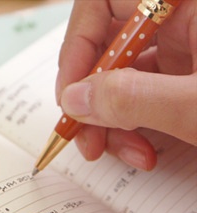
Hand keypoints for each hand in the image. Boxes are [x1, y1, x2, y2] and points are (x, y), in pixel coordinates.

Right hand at [56, 0, 196, 169]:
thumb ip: (133, 98)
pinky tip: (142, 151)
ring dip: (110, 123)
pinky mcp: (180, 79)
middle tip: (87, 139)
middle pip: (105, 48)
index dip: (78, 47)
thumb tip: (74, 99)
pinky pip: (136, 99)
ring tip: (129, 154)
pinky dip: (130, 128)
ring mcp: (180, 50)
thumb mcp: (196, 106)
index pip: (103, 3)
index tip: (71, 97)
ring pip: (117, 80)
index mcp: (185, 3)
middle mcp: (177, 21)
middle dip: (91, 100)